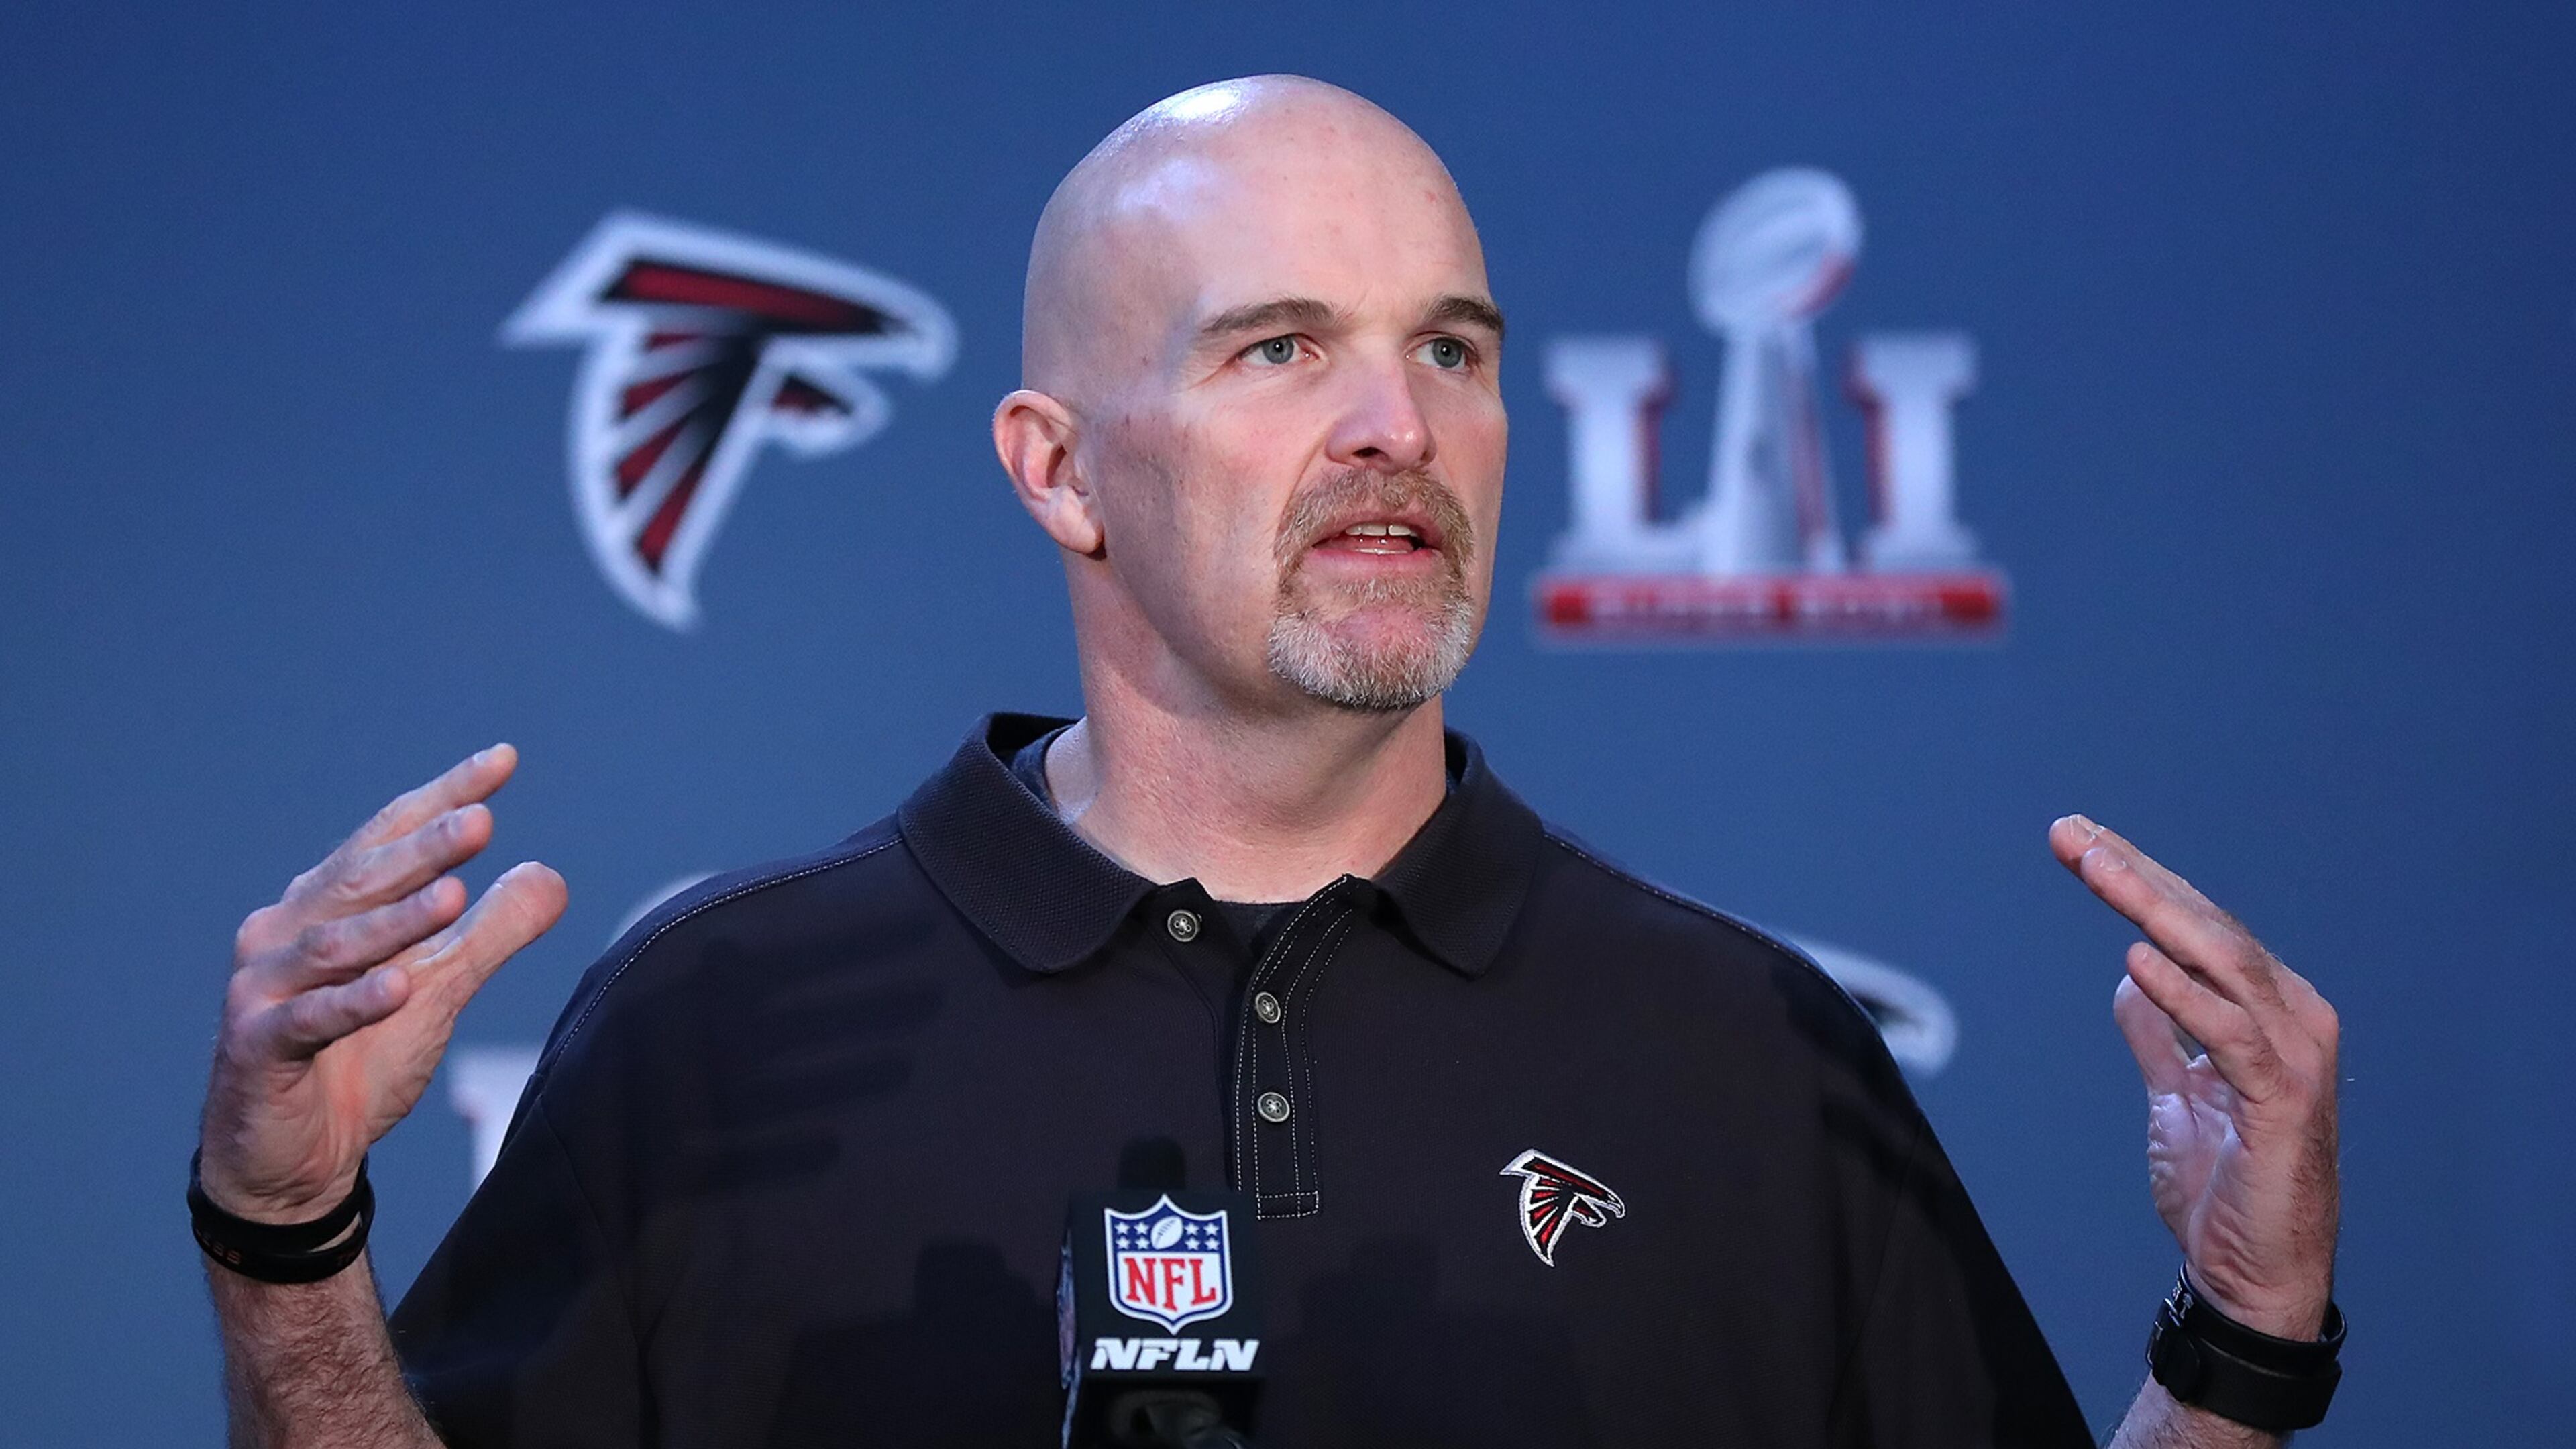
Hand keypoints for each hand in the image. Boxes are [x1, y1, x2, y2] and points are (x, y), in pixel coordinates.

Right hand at [199, 747, 567, 1223]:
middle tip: (483, 820)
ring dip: (396, 920)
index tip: (501, 761)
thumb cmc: (359, 1061)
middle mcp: (286, 933)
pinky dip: (353, 1002)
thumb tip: (549, 875)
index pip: (388, 839)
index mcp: (326, 907)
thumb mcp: (438, 990)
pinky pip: (309, 1020)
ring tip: (455, 895)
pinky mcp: (255, 1049)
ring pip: (335, 944)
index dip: (442, 798)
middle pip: (361, 880)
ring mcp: (263, 990)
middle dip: (424, 849)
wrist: (293, 1162)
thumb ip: (487, 935)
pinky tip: (399, 987)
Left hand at [2051, 815, 2339, 1339]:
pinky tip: (2138, 959)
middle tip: (2072, 831)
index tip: (2077, 836)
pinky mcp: (2283, 1101)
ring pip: (2221, 961)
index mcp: (2264, 1010)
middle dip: (2135, 874)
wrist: (2251, 1274)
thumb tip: (2132, 976)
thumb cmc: (2222, 1185)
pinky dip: (2184, 994)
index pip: (2195, 926)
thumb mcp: (2175, 1093)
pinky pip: (2229, 1034)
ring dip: (2153, 908)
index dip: (2138, 876)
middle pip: (2205, 926)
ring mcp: (2294, 1056)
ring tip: (2097, 866)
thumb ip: (2159, 1034)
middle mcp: (2291, 1017)